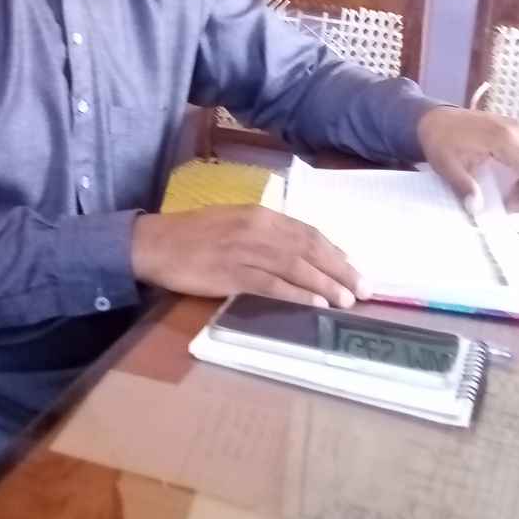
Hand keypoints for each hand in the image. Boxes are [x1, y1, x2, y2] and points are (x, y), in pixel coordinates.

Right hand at [131, 205, 369, 306]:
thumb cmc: (193, 234)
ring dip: (325, 284)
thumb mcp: (234, 222)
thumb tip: (298, 252)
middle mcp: (257, 229)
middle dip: (340, 270)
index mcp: (259, 214)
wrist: (153, 243)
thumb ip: (264, 233)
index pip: (307, 232)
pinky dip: (297, 294)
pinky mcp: (231, 273)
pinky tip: (315, 304)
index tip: (355, 268)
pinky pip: (272, 285)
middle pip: (308, 249)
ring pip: (295, 267)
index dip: (335, 252)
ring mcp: (244, 251)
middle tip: (364, 289)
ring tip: (347, 300)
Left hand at [417, 106, 518, 213]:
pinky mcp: (513, 129)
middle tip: (513, 208)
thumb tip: (476, 209)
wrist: (433, 117)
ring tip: (510, 199)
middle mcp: (516, 130)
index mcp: (502, 138)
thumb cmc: (438, 139)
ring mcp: (516, 127)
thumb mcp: (446, 165)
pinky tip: (512, 185)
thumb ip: (463, 187)